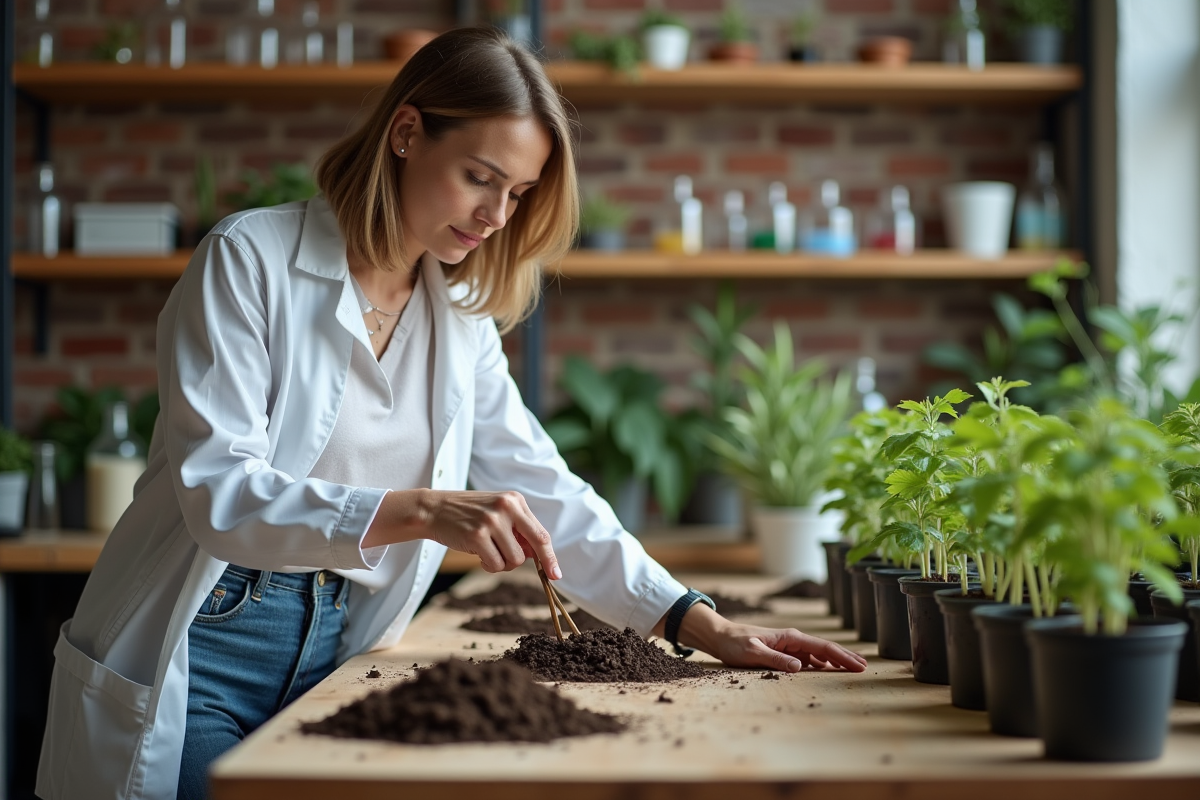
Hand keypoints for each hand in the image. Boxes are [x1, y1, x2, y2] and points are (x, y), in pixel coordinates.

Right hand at [366, 489, 560, 578]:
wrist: (434, 509)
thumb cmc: (469, 514)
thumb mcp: (497, 513)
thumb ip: (518, 530)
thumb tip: (539, 556)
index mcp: (515, 500)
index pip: (541, 532)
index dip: (550, 556)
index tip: (556, 574)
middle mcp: (507, 507)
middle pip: (535, 545)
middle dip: (537, 563)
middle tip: (539, 573)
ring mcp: (492, 521)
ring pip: (515, 559)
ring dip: (503, 563)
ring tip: (489, 552)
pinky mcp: (477, 535)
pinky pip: (496, 564)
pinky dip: (490, 565)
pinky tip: (480, 556)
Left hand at [659, 602, 866, 672]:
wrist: (720, 636)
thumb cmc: (734, 643)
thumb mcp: (753, 652)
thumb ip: (776, 659)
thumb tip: (800, 666)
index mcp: (790, 637)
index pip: (823, 647)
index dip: (842, 657)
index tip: (859, 666)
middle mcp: (793, 639)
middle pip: (826, 649)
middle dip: (846, 657)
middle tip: (865, 667)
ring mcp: (790, 645)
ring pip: (819, 654)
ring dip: (836, 660)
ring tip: (853, 668)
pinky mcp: (784, 652)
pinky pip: (808, 658)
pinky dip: (822, 663)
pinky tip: (828, 669)